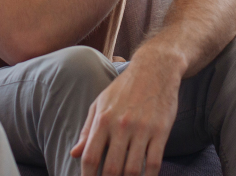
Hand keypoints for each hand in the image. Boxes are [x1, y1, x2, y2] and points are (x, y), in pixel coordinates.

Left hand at [71, 61, 178, 175]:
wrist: (155, 69)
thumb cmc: (124, 88)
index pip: (90, 157)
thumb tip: (74, 154)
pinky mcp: (161, 131)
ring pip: (133, 169)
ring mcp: (142, 129)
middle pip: (111, 168)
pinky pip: (154, 162)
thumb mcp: (100, 104)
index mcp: (103, 119)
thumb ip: (87, 130)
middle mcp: (121, 125)